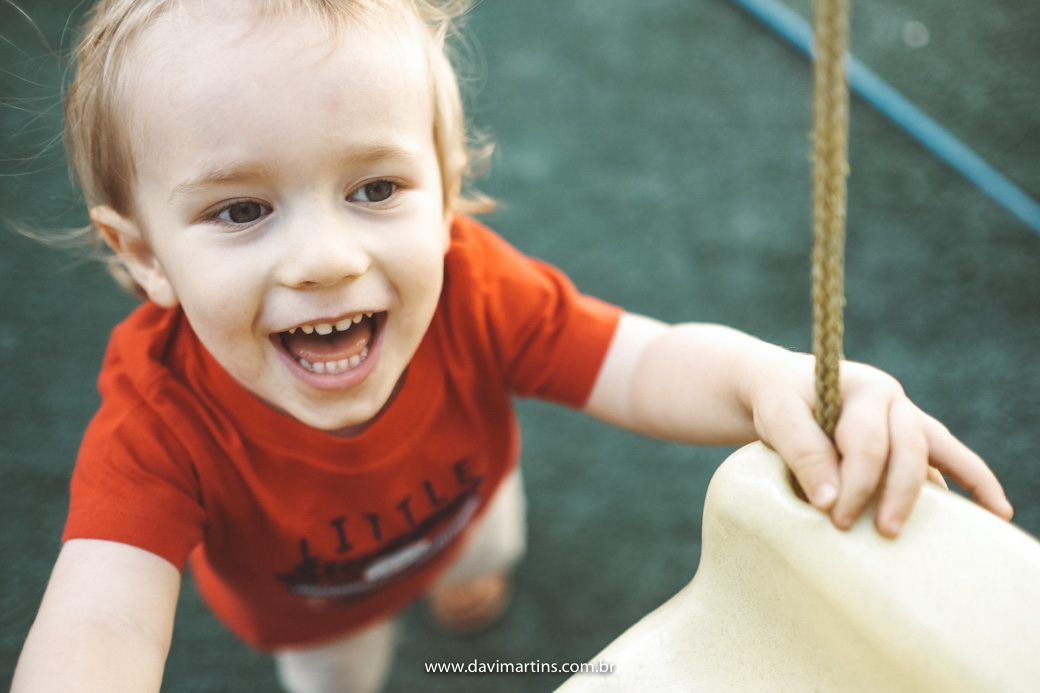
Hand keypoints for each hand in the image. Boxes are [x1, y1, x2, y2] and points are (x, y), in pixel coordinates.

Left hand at [749, 355, 1013, 536]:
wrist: (780, 389)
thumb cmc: (779, 402)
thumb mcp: (779, 418)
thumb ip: (804, 453)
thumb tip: (831, 502)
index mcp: (863, 388)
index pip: (867, 443)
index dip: (854, 483)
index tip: (832, 513)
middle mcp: (892, 401)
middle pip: (908, 449)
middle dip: (897, 494)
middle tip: (883, 533)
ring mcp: (904, 419)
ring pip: (938, 449)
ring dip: (960, 484)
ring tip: (989, 516)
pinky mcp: (907, 440)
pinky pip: (946, 458)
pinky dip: (969, 478)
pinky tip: (990, 509)